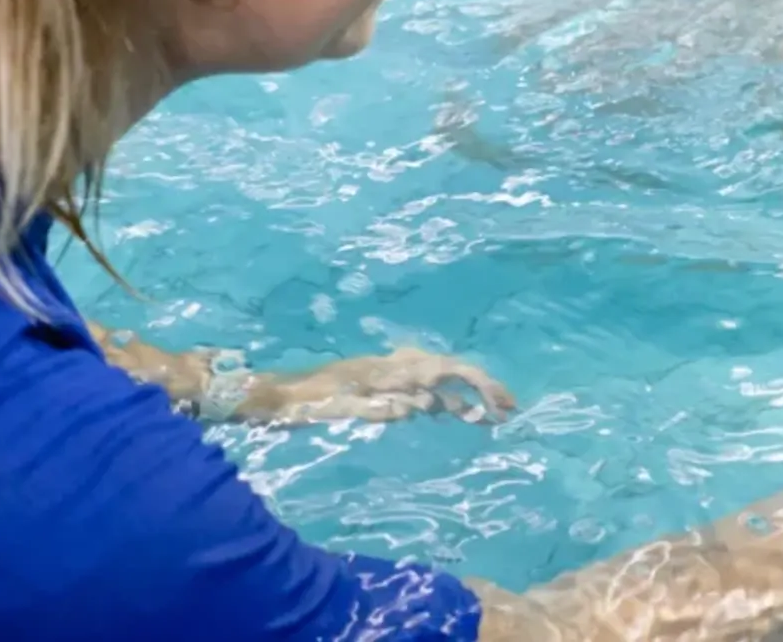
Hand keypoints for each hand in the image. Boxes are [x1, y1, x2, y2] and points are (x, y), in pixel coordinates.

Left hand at [245, 347, 516, 425]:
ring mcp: (389, 374)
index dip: (479, 386)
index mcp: (391, 369)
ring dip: (466, 395)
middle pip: (451, 370)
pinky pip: (422, 388)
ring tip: (490, 416)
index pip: (448, 371)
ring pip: (439, 380)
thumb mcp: (342, 409)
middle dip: (483, 388)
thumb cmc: (304, 405)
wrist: (272, 395)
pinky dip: (443, 399)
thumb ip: (382, 408)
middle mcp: (396, 366)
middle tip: (510, 409)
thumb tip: (425, 404)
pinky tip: (451, 413)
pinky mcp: (380, 385)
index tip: (503, 404)